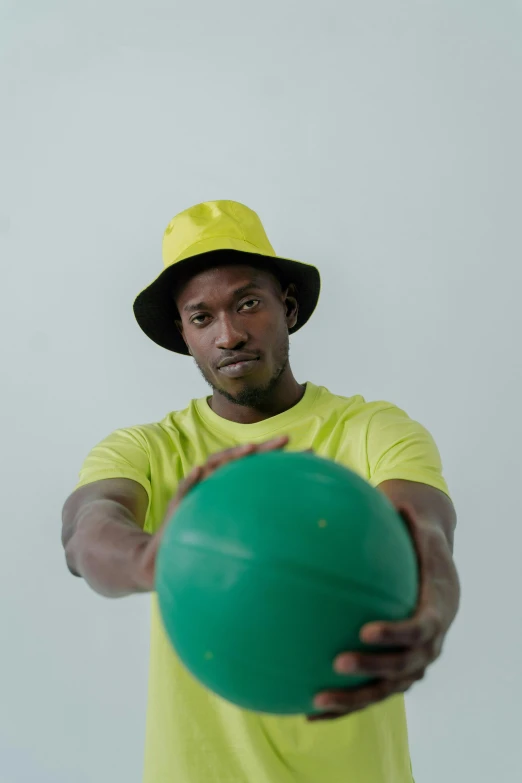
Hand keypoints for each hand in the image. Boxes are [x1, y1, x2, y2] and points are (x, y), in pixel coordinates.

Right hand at [133, 435, 289, 590]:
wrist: (163, 558)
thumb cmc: (203, 543)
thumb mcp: (231, 534)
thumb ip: (254, 528)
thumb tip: (292, 535)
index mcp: (229, 489)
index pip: (257, 470)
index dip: (280, 461)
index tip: (309, 453)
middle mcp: (214, 483)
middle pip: (240, 461)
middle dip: (262, 449)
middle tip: (287, 439)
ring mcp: (195, 491)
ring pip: (212, 467)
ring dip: (230, 457)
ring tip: (249, 449)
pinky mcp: (177, 504)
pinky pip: (183, 489)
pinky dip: (191, 480)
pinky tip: (199, 472)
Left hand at [308, 502, 459, 720]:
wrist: (432, 552)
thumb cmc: (416, 528)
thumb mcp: (414, 514)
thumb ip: (400, 512)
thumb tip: (378, 495)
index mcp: (441, 601)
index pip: (423, 625)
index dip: (397, 633)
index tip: (365, 630)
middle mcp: (433, 635)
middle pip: (406, 666)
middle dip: (372, 670)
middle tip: (336, 664)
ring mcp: (417, 655)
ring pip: (389, 686)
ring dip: (355, 697)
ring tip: (315, 698)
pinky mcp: (398, 664)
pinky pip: (373, 688)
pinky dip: (345, 701)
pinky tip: (308, 705)